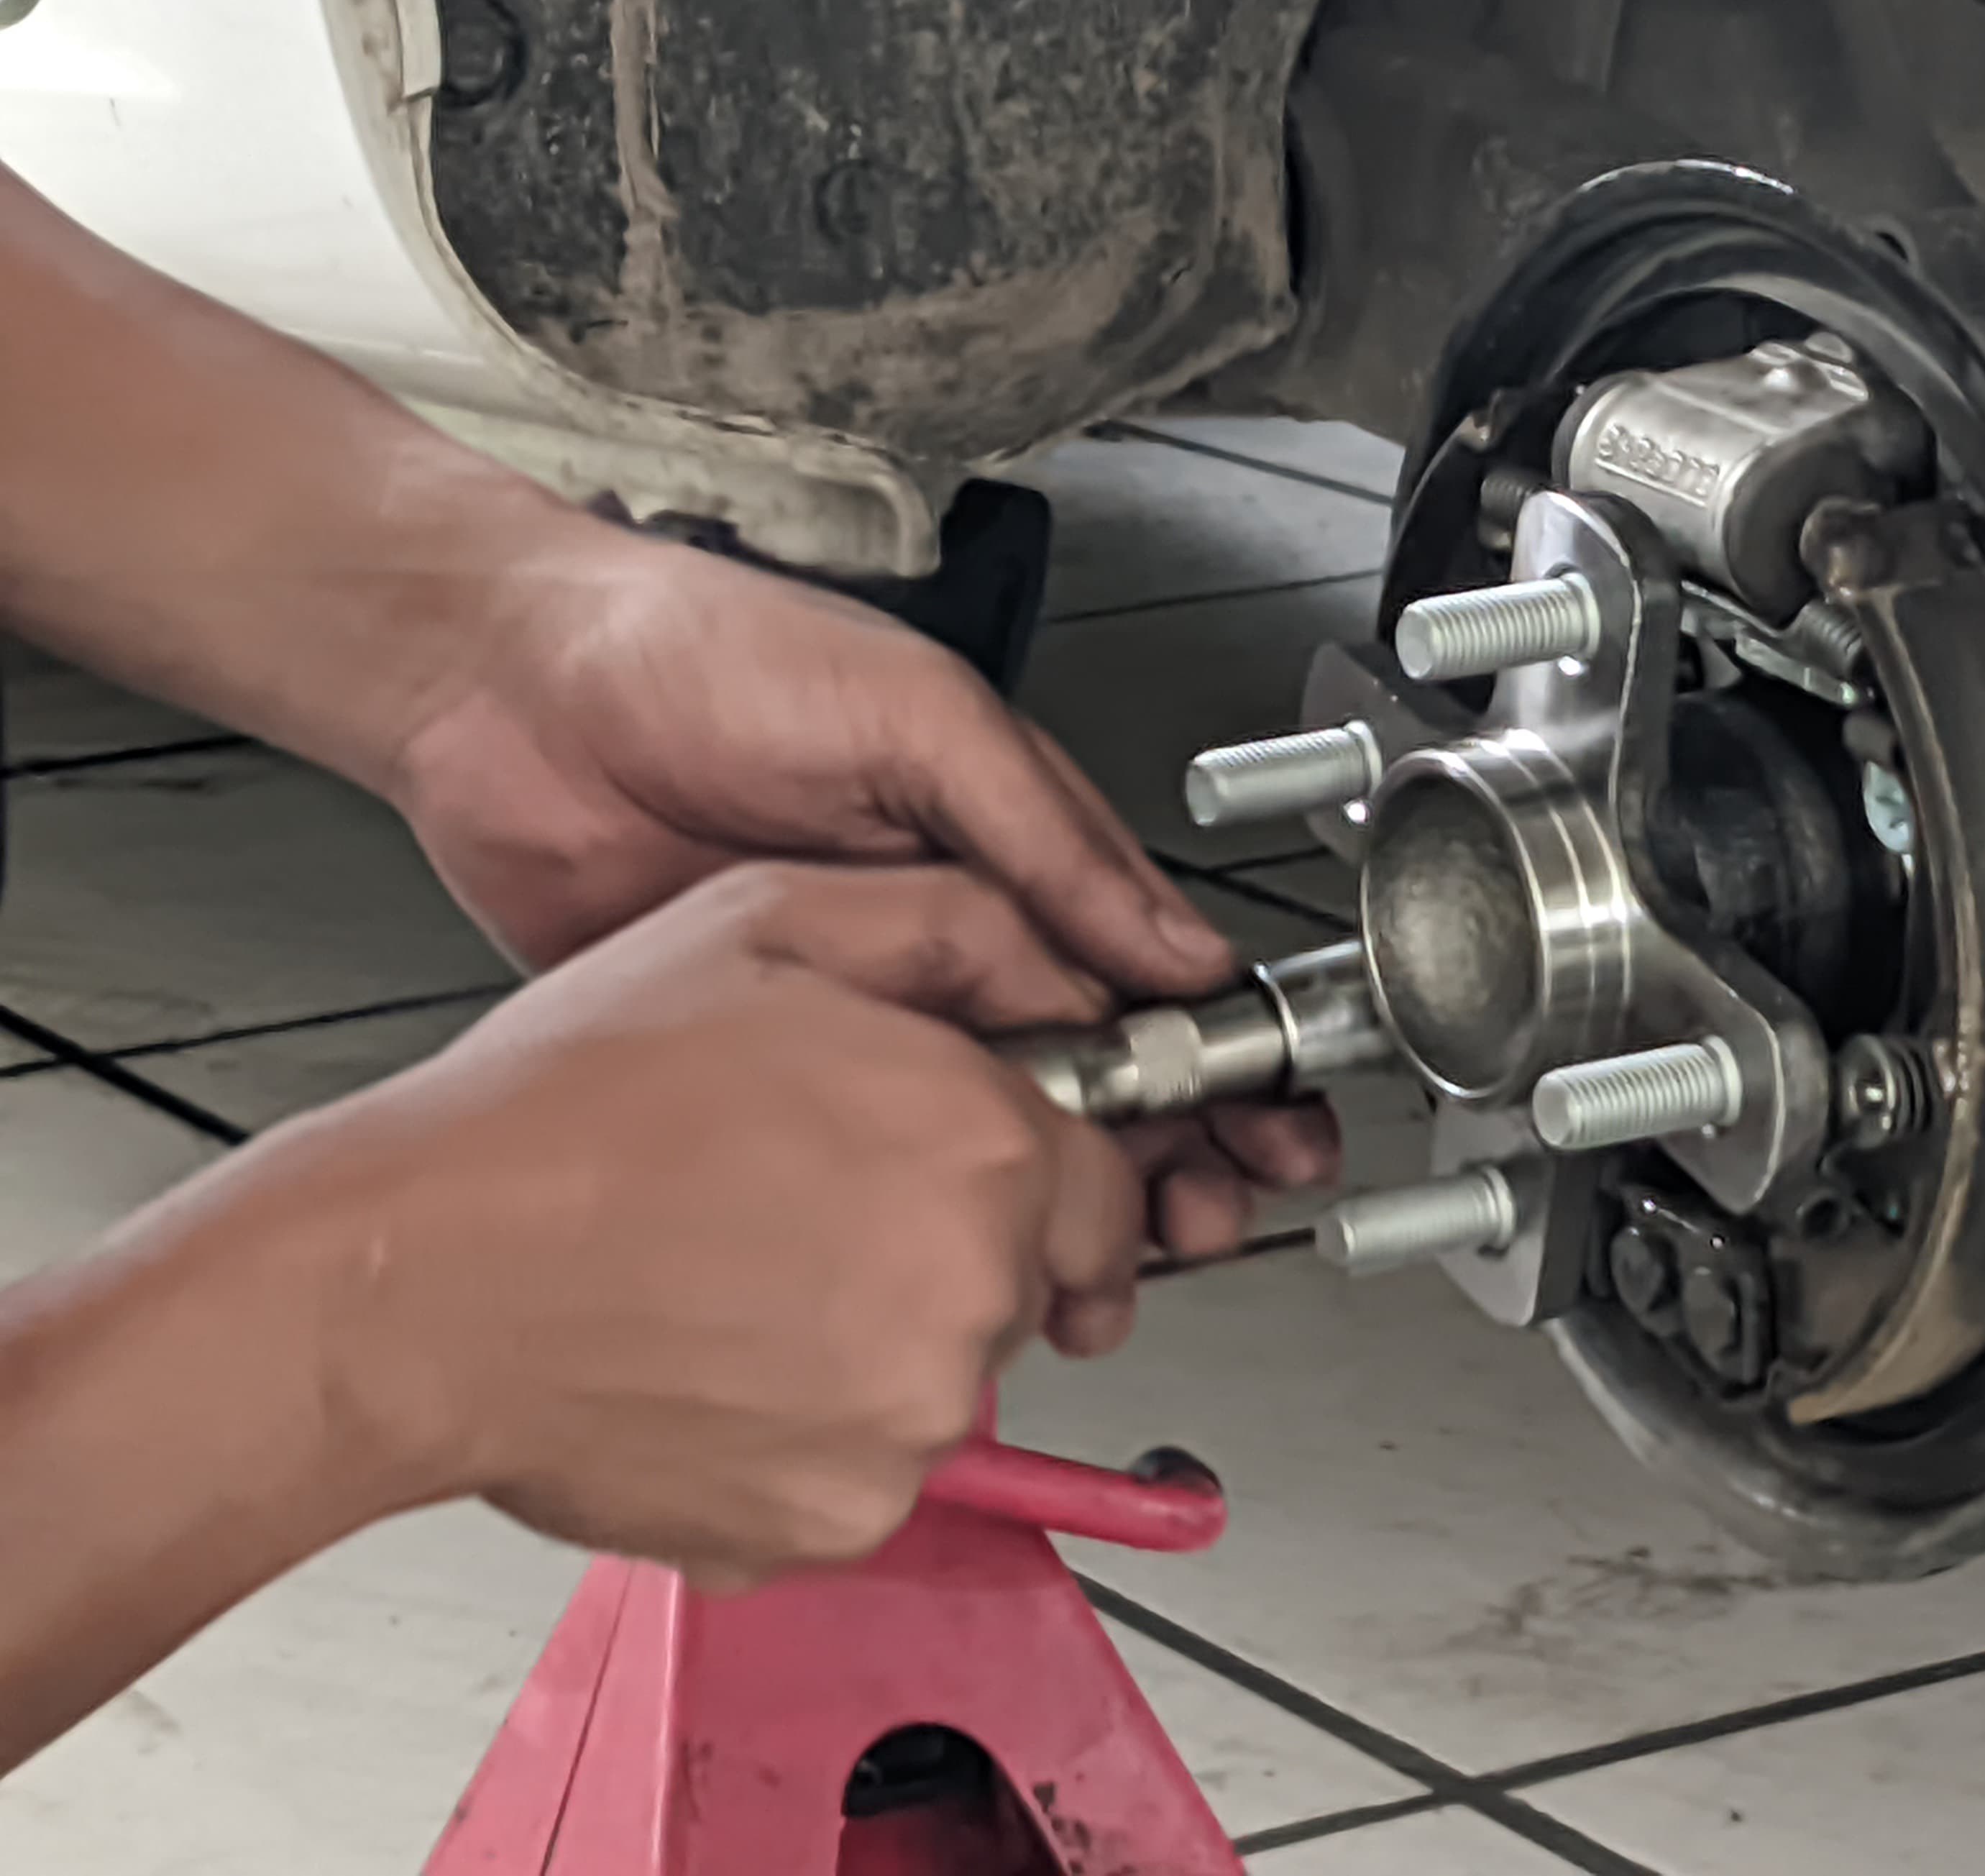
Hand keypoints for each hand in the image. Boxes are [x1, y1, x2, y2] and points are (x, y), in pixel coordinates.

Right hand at [160, 862, 1149, 1585]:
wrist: (417, 1278)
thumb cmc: (563, 1109)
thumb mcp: (770, 922)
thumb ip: (952, 927)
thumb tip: (1058, 973)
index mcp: (980, 1148)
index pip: (1109, 1190)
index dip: (1042, 1172)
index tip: (974, 1172)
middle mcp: (968, 1293)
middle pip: (1024, 1284)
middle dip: (942, 1246)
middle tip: (802, 1209)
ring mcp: (907, 1423)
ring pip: (939, 1379)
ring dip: (869, 1338)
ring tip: (728, 1278)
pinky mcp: (836, 1521)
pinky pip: (863, 1470)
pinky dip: (804, 1432)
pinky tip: (706, 1358)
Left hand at [386, 527, 1344, 1244]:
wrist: (504, 688)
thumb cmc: (705, 656)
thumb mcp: (915, 718)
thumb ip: (1046, 835)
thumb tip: (1170, 943)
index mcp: (1004, 852)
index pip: (1141, 981)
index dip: (1213, 1067)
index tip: (1260, 1141)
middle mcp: (939, 941)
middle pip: (1081, 1079)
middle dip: (1155, 1165)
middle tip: (1191, 1232)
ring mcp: (851, 1009)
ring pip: (979, 1137)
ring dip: (1049, 1210)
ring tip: (1093, 1276)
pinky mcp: (757, 1061)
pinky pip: (857, 1153)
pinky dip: (915, 1215)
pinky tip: (947, 1260)